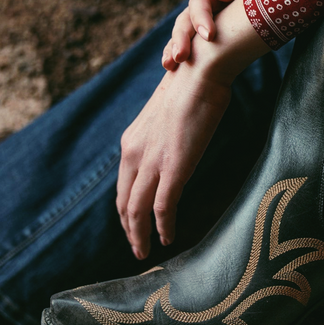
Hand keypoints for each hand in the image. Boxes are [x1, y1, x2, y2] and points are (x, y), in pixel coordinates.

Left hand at [116, 0, 270, 259]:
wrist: (200, 71)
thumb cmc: (191, 88)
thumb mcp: (168, 115)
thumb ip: (164, 136)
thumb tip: (173, 144)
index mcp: (131, 142)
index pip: (123, 185)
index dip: (126, 208)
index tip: (132, 224)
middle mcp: (134, 154)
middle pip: (124, 202)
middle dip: (129, 229)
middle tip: (138, 248)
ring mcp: (152, 163)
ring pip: (137, 211)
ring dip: (140, 236)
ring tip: (146, 253)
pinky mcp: (172, 169)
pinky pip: (162, 208)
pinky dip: (163, 227)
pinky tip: (168, 239)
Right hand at [162, 0, 252, 70]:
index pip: (201, 0)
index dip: (201, 18)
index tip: (209, 37)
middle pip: (187, 17)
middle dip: (182, 38)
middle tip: (181, 57)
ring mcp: (203, 15)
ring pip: (183, 30)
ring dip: (175, 46)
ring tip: (170, 64)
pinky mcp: (204, 30)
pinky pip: (187, 41)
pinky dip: (175, 51)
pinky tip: (169, 66)